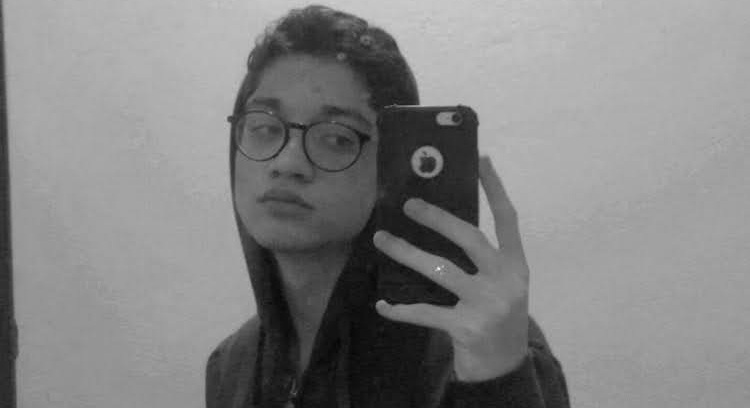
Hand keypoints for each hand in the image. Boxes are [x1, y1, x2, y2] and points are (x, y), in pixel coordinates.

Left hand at [372, 155, 529, 381]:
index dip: (495, 188)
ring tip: (382, 240)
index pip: (507, 219)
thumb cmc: (496, 315)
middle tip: (409, 204)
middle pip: (469, 238)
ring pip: (439, 270)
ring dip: (406, 252)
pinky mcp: (466, 327)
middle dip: (437, 218)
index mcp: (516, 265)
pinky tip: (383, 305)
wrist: (504, 365)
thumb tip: (440, 220)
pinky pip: (425, 312)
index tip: (481, 159)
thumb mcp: (501, 283)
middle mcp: (505, 281)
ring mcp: (486, 304)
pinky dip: (400, 309)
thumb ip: (482, 258)